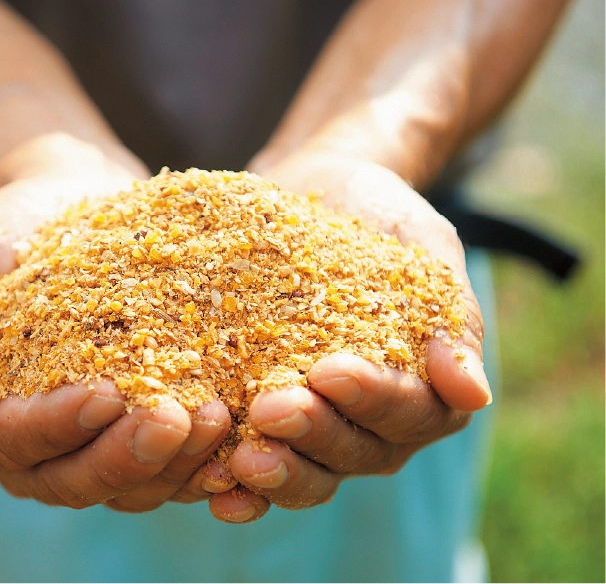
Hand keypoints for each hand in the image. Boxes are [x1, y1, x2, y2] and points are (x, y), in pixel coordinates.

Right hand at [0, 134, 230, 510]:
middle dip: (130, 455)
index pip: (16, 444)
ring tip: (221, 419)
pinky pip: (171, 462)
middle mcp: (35, 447)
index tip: (105, 393)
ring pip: (132, 483)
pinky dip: (203, 457)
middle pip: (79, 479)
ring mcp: (91, 442)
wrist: (67, 205)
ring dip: (177, 463)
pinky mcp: (139, 425)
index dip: (59, 427)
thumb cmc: (2, 234)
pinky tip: (240, 431)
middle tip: (182, 418)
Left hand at [203, 150, 491, 522]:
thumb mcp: (424, 250)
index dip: (371, 399)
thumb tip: (474, 394)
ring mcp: (318, 432)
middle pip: (353, 453)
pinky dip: (238, 487)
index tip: (330, 370)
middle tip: (270, 410)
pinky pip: (256, 471)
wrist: (318, 197)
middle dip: (312, 435)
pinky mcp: (265, 427)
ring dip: (275, 473)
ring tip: (236, 462)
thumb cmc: (380, 221)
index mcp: (423, 391)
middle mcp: (374, 427)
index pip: (408, 412)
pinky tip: (211, 486)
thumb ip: (451, 318)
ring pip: (307, 474)